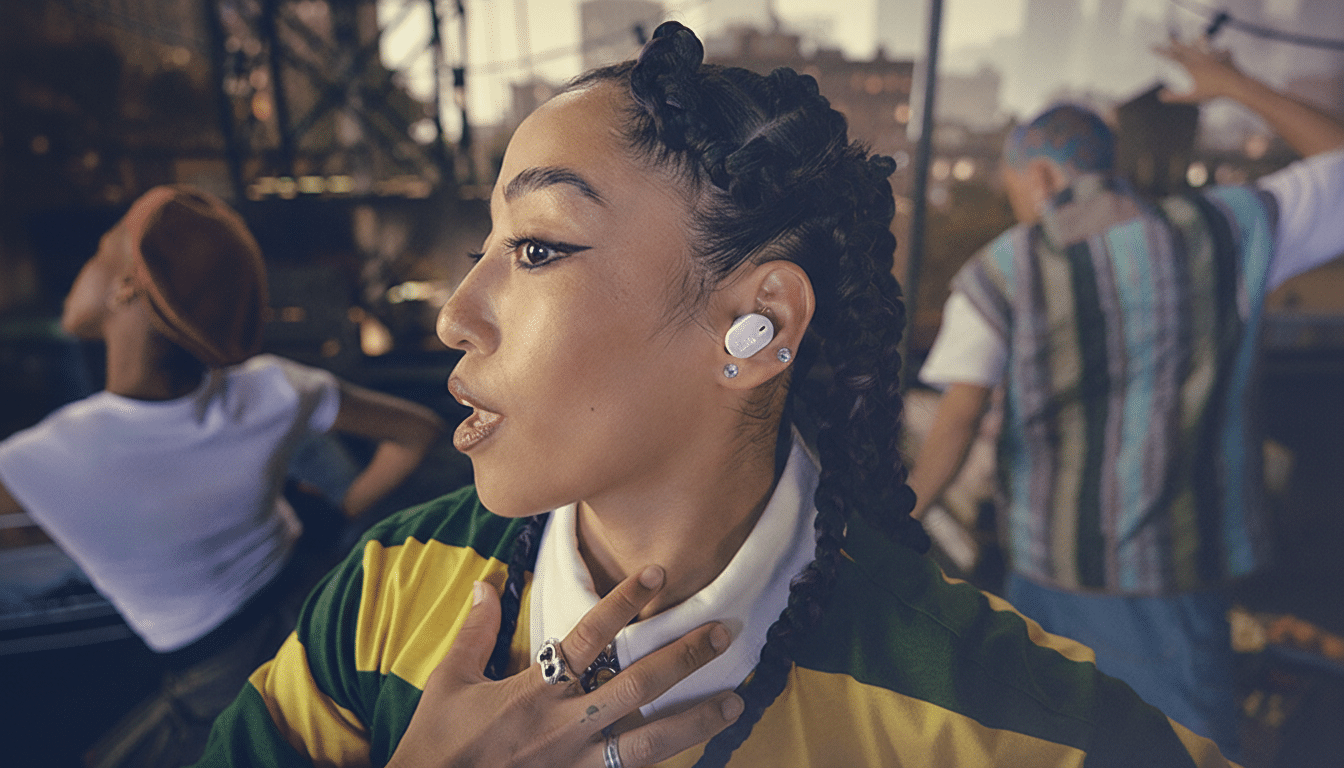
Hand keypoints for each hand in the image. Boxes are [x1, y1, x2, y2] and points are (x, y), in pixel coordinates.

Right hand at [388, 565, 743, 767]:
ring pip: (648, 744)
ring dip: (694, 721)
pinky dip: (665, 765)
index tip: (657, 574)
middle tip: (721, 635)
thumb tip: (485, 583)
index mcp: (533, 691)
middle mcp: (562, 726)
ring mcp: (574, 764)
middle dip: (681, 659)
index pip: (588, 637)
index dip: (623, 602)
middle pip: (635, 688)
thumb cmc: (438, 742)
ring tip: (734, 703)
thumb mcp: (447, 682)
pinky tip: (698, 754)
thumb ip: (475, 634)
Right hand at [1154, 37, 1247, 103]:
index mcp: (1191, 66)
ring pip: (1205, 47)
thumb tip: (1161, 96)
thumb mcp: (1191, 97)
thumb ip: (1175, 97)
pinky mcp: (1226, 58)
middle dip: (1176, 44)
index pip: (1173, 58)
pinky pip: (1224, 53)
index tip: (1153, 47)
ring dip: (1200, 42)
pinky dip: (1223, 51)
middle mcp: (1201, 58)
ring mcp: (1214, 56)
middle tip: (1170, 38)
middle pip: (1186, 49)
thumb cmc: (1213, 92)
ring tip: (1198, 36)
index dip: (1162, 52)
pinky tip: (1224, 49)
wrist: (1235, 84)